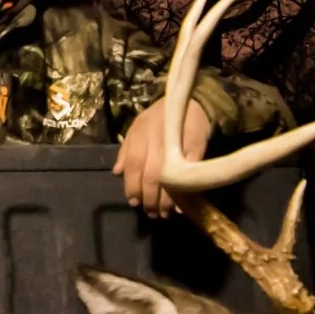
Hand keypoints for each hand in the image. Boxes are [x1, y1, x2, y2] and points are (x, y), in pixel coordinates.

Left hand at [112, 99, 210, 216]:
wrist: (192, 101)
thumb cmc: (161, 117)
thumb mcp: (138, 127)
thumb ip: (126, 149)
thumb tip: (117, 172)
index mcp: (141, 134)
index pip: (133, 165)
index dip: (132, 186)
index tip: (134, 201)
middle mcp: (156, 139)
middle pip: (150, 175)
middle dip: (149, 198)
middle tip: (151, 212)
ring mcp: (178, 143)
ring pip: (168, 178)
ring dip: (165, 200)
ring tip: (164, 213)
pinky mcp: (197, 147)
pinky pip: (189, 173)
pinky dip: (185, 192)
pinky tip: (181, 205)